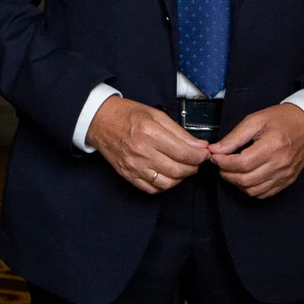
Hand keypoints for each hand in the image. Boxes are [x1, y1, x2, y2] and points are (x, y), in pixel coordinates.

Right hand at [85, 96, 208, 194]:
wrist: (99, 121)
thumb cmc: (127, 114)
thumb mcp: (156, 114)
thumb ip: (179, 132)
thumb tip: (199, 146)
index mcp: (150, 133)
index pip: (185, 153)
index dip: (200, 155)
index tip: (204, 153)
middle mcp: (142, 152)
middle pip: (179, 170)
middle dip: (194, 167)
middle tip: (195, 160)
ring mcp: (134, 166)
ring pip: (168, 183)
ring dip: (181, 177)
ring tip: (181, 167)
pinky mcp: (128, 175)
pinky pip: (152, 189)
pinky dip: (164, 185)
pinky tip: (166, 174)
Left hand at [208, 104, 303, 199]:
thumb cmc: (281, 120)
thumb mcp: (255, 120)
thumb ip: (234, 137)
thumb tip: (215, 149)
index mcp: (272, 146)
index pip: (242, 163)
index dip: (223, 163)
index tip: (215, 156)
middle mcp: (280, 164)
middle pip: (246, 180)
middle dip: (226, 174)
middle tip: (220, 163)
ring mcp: (285, 175)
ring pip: (253, 190)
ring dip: (236, 183)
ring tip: (231, 170)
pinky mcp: (287, 181)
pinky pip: (264, 193)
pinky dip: (250, 189)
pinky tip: (245, 177)